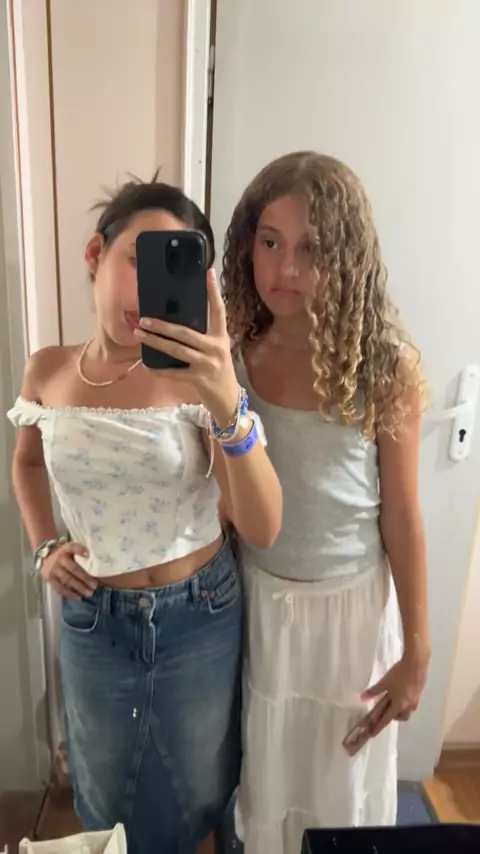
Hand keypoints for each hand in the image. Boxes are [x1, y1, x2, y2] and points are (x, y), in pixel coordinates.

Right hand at [42, 541, 96, 598]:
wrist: (44, 557)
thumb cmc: (63, 553)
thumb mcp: (69, 548)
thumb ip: (79, 552)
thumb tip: (93, 560)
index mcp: (65, 549)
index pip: (72, 547)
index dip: (80, 549)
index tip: (89, 554)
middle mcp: (59, 559)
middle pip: (73, 568)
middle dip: (85, 578)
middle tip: (94, 585)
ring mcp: (54, 570)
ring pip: (67, 579)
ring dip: (79, 587)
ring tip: (89, 593)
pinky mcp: (50, 579)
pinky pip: (60, 588)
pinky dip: (69, 594)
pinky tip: (79, 597)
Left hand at [134, 269, 238, 425]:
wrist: (228, 400)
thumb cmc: (218, 372)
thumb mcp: (216, 351)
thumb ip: (201, 337)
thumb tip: (174, 323)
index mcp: (221, 337)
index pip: (218, 310)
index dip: (213, 291)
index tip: (208, 272)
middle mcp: (216, 348)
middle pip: (186, 332)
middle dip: (162, 325)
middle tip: (144, 318)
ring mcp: (207, 364)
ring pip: (177, 350)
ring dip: (155, 342)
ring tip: (139, 334)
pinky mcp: (199, 379)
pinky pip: (174, 373)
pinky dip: (159, 369)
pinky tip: (147, 365)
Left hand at [360, 651, 429, 737]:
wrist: (416, 663)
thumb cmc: (399, 673)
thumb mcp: (384, 682)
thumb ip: (374, 691)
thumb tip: (362, 698)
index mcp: (399, 704)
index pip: (387, 719)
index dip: (379, 726)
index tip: (373, 734)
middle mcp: (408, 704)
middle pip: (401, 717)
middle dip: (393, 717)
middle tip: (385, 710)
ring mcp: (415, 698)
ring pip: (408, 710)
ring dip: (400, 709)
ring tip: (393, 700)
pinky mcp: (419, 691)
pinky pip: (411, 701)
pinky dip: (405, 701)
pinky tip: (401, 692)